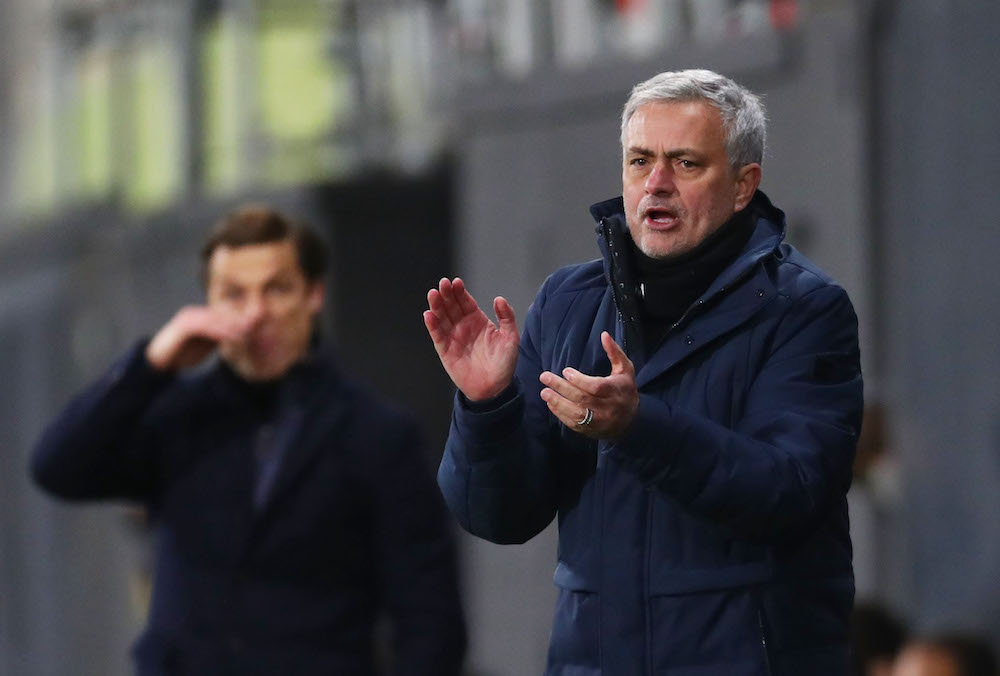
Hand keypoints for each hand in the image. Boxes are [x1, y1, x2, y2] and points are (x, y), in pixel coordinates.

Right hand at [145, 306, 248, 371]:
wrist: (160, 363)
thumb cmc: (183, 354)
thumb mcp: (207, 345)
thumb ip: (220, 337)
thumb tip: (239, 336)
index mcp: (201, 317)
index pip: (224, 315)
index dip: (240, 320)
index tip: (258, 326)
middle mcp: (196, 314)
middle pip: (222, 314)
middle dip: (240, 320)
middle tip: (257, 326)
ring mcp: (188, 318)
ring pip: (215, 319)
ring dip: (232, 325)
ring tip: (247, 332)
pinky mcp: (183, 326)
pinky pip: (204, 326)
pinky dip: (218, 331)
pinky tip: (230, 336)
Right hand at [423, 277, 518, 400]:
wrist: (494, 388)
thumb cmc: (504, 363)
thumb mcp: (510, 338)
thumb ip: (506, 317)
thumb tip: (499, 298)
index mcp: (477, 320)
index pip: (466, 302)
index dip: (460, 292)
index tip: (456, 282)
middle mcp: (463, 326)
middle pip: (451, 306)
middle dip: (446, 294)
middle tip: (443, 283)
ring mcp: (453, 337)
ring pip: (442, 317)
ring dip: (436, 305)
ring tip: (433, 294)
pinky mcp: (445, 351)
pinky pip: (437, 335)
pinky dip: (432, 325)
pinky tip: (429, 314)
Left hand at [539, 331, 638, 438]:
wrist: (631, 421)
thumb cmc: (624, 389)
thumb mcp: (625, 369)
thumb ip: (614, 352)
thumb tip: (604, 334)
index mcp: (617, 391)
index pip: (596, 387)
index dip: (580, 380)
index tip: (565, 371)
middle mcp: (609, 408)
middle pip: (583, 399)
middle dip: (562, 388)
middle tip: (545, 377)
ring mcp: (599, 421)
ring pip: (577, 414)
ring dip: (558, 403)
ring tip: (544, 392)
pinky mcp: (591, 430)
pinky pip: (574, 424)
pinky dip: (560, 414)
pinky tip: (551, 404)